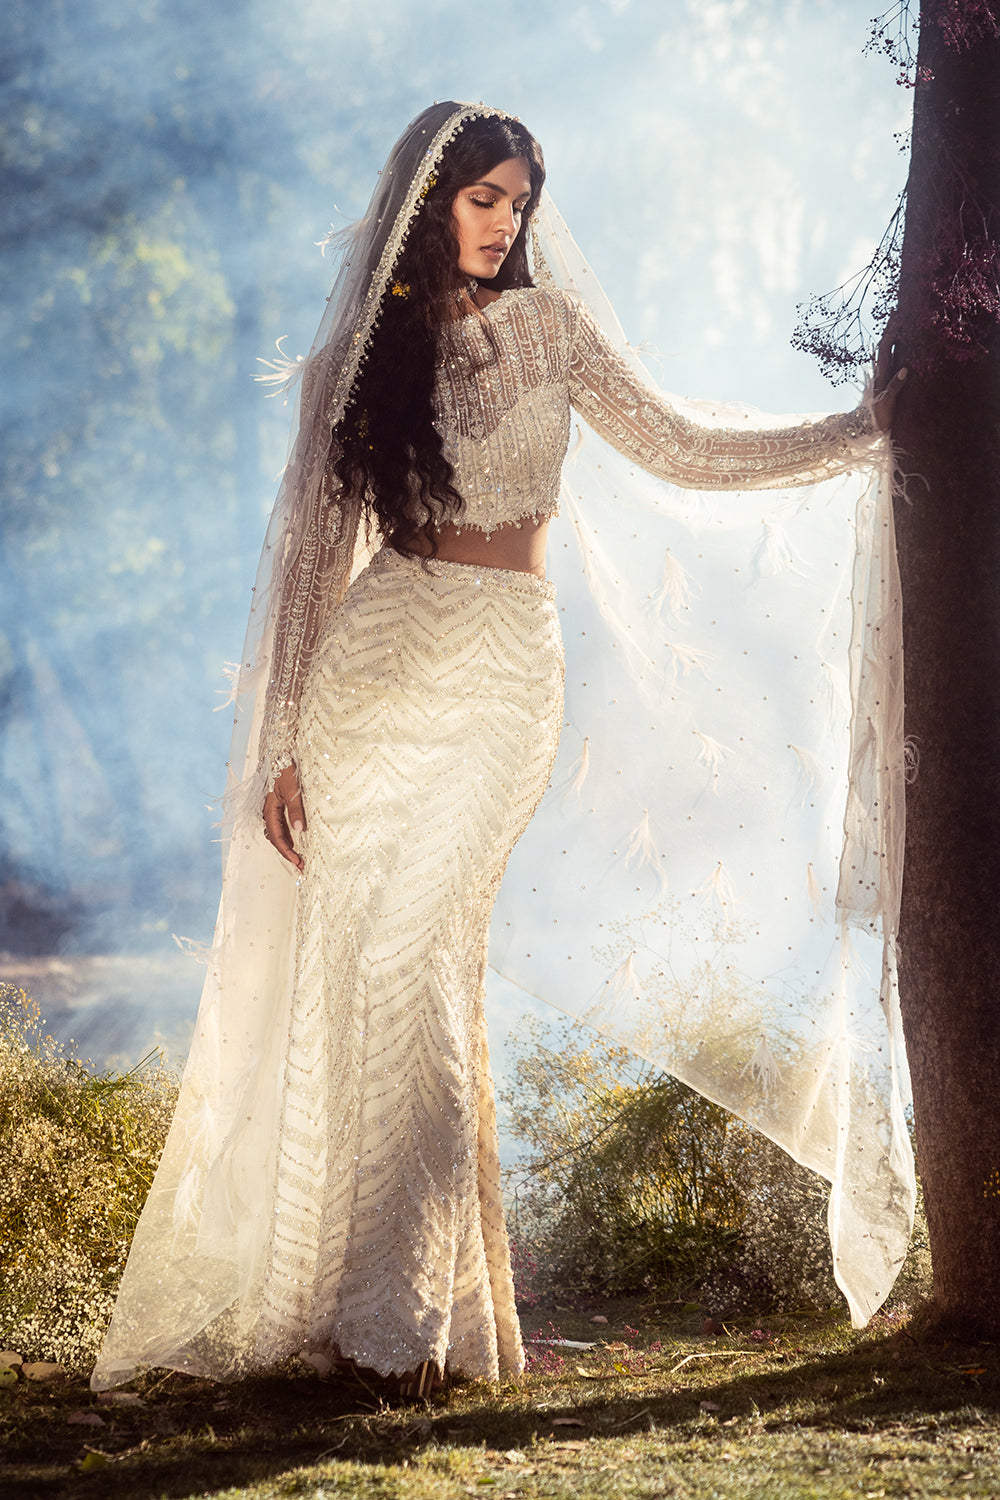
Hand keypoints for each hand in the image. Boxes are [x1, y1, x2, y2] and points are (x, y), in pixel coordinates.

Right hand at [263, 763, 305, 870]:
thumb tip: (299, 830)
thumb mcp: (292, 789)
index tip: (298, 862)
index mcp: (269, 809)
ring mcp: (272, 808)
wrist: (279, 753)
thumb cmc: (285, 768)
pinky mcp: (277, 804)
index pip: (276, 837)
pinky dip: (287, 836)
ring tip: (299, 857)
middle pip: (275, 838)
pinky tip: (296, 841)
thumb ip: (295, 809)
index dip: (286, 851)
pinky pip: (280, 825)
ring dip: (287, 845)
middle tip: (301, 866)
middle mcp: (268, 811)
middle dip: (287, 853)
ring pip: (277, 833)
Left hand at [872, 315, 907, 432]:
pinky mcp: (891, 384)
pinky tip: (905, 346)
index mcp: (882, 375)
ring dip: (896, 337)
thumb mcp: (887, 403)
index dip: (891, 331)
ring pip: (892, 352)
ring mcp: (887, 377)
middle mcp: (883, 373)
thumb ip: (894, 387)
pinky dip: (900, 351)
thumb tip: (905, 369)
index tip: (897, 316)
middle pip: (888, 345)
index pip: (885, 347)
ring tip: (903, 322)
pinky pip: (896, 362)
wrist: (873, 431)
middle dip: (892, 328)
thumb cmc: (880, 419)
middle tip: (899, 312)